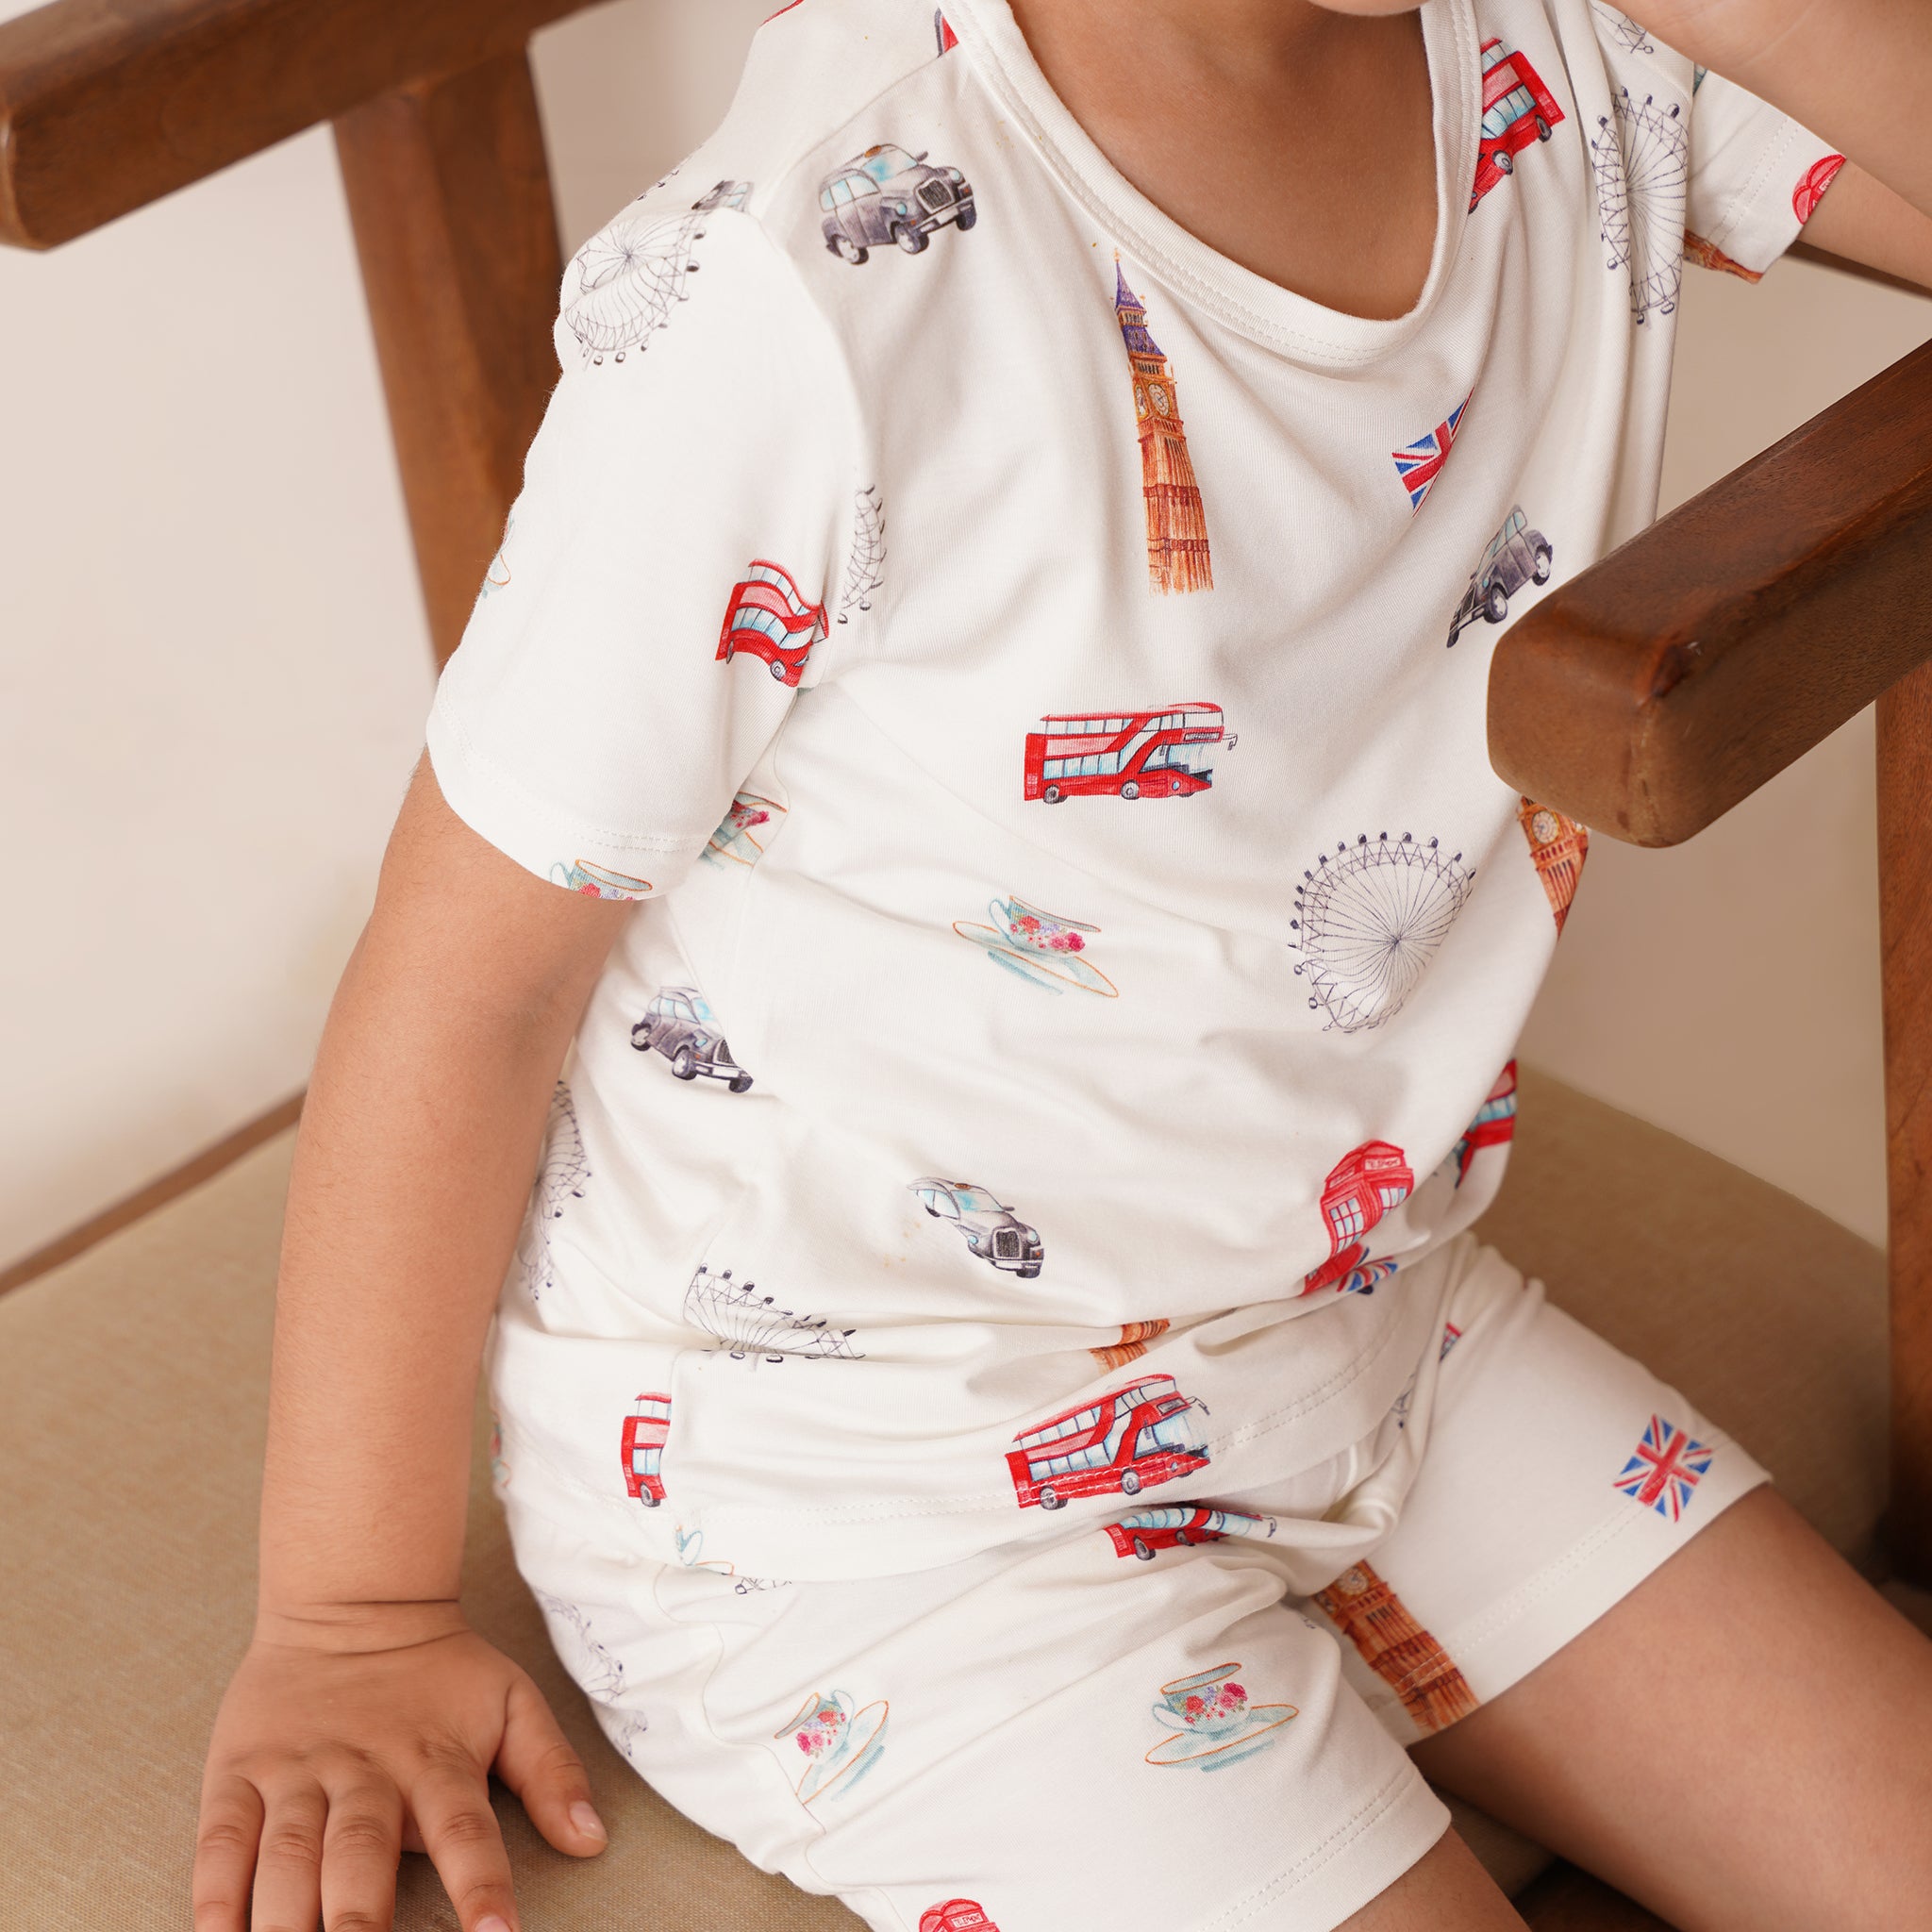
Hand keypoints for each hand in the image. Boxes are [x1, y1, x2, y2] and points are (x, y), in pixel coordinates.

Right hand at [194, 1608, 607, 1931]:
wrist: (354, 1604)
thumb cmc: (441, 1674)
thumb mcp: (512, 1703)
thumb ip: (551, 1771)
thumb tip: (592, 1838)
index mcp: (436, 1760)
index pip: (465, 1831)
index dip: (480, 1885)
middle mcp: (364, 1771)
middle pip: (360, 1854)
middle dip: (359, 1923)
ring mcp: (296, 1772)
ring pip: (286, 1855)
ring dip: (284, 1921)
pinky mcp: (238, 1772)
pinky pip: (220, 1841)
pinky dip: (215, 1896)